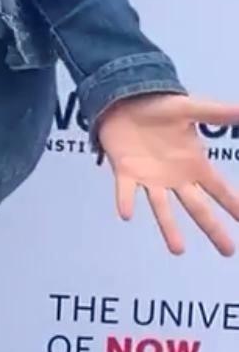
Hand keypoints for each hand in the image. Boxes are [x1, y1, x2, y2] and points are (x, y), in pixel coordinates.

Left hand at [96, 92, 238, 254]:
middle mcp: (174, 177)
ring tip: (178, 250)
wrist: (123, 100)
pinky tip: (126, 214)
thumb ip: (215, 112)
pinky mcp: (124, 170)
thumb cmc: (158, 108)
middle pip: (197, 207)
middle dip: (213, 229)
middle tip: (227, 251)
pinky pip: (125, 189)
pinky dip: (125, 201)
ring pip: (162, 207)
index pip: (219, 189)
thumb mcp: (188, 108)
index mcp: (193, 164)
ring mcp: (149, 177)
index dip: (234, 205)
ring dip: (168, 227)